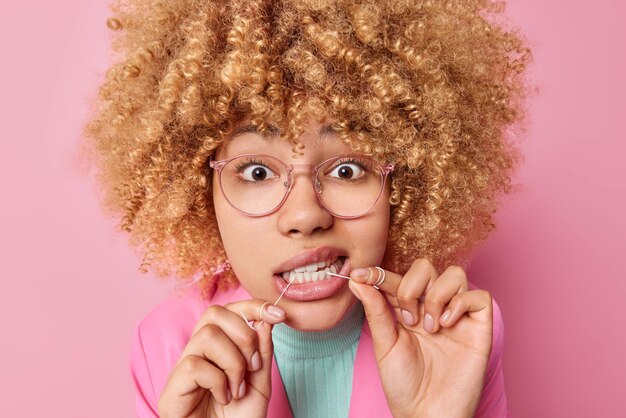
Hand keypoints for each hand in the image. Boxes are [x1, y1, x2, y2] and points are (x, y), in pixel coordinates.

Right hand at [158, 299, 285, 417]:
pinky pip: (194, 365)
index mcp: (218, 346)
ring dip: (232, 362)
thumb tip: (266, 318)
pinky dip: (217, 382)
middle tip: (253, 367)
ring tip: (237, 388)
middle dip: (244, 336)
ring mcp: (183, 367)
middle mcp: (198, 351)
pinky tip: (223, 398)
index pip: (229, 310)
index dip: (253, 306)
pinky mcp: (172, 387)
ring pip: (207, 335)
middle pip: (214, 313)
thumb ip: (263, 350)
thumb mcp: (260, 382)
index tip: (278, 315)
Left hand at [348, 259, 492, 417]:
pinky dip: (460, 303)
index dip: (378, 273)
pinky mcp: (479, 329)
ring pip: (454, 274)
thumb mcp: (384, 344)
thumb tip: (357, 281)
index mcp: (409, 309)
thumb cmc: (404, 384)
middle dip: (411, 286)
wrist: (426, 414)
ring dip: (436, 295)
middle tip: (408, 320)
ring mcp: (458, 317)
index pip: (396, 278)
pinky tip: (446, 325)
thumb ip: (375, 310)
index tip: (359, 275)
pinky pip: (479, 296)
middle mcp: (433, 308)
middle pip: (426, 267)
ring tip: (429, 327)